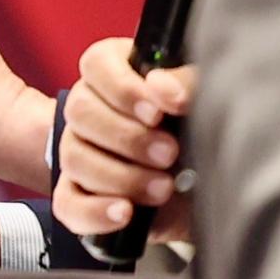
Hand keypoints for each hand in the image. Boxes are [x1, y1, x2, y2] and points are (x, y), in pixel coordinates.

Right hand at [53, 34, 196, 247]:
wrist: (210, 185)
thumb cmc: (202, 128)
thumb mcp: (204, 97)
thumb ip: (186, 82)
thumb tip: (161, 87)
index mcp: (115, 71)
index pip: (96, 65)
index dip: (124, 90)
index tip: (159, 113)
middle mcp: (89, 108)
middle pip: (80, 112)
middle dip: (128, 138)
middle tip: (170, 153)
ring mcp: (79, 152)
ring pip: (74, 158)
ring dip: (122, 176)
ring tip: (163, 188)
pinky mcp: (80, 196)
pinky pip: (68, 205)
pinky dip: (94, 211)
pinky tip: (125, 213)